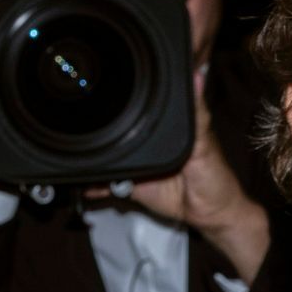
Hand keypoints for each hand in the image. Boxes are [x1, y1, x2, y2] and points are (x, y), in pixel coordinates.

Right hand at [88, 69, 269, 282]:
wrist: (209, 214)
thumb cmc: (215, 177)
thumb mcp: (206, 143)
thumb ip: (198, 114)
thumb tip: (197, 77)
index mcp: (163, 126)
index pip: (137, 104)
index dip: (119, 96)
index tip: (100, 86)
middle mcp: (146, 142)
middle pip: (115, 130)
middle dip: (96, 129)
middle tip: (78, 124)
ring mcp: (136, 163)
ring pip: (106, 157)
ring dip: (91, 158)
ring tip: (76, 153)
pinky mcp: (130, 184)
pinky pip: (106, 182)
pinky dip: (94, 183)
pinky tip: (84, 182)